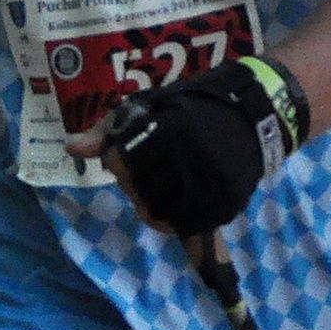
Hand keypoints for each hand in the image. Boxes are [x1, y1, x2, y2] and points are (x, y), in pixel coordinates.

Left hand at [63, 57, 303, 236]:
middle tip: (144, 173)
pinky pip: (187, 225)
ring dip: (150, 205)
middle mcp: (190, 158)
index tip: (126, 154)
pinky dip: (173, 220)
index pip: (121, 161)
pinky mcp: (226, 202)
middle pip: (138, 190)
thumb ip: (112, 128)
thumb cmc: (199, 105)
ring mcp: (210, 182)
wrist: (258, 114)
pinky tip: (173, 204)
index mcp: (171, 128)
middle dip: (133, 184)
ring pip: (160, 213)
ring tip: (158, 187)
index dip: (117, 161)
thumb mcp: (155, 104)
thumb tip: (72, 150)